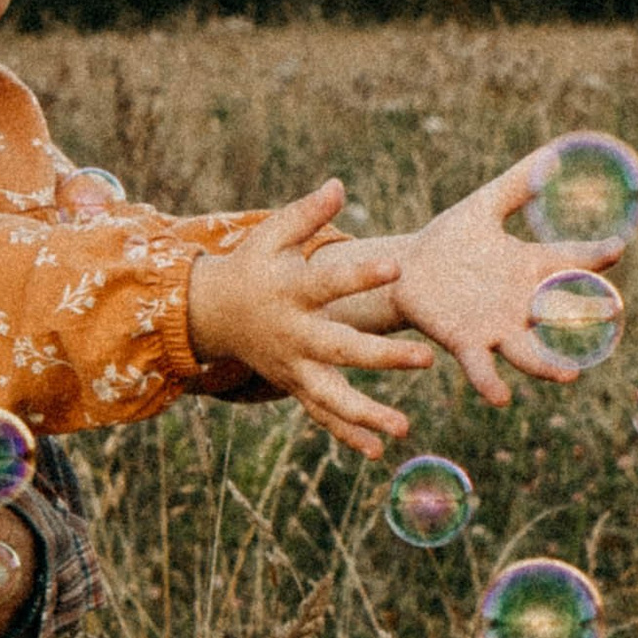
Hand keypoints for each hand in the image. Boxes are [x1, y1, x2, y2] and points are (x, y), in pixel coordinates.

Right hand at [188, 181, 432, 460]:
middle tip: (427, 360)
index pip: (329, 282)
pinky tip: (378, 452)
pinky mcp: (294, 385)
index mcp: (291, 291)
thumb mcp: (272, 234)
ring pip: (331, 396)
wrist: (211, 312)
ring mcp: (293, 366)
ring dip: (367, 414)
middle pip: (341, 349)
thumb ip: (307, 214)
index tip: (397, 267)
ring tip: (404, 428)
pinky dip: (346, 435)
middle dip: (382, 358)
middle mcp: (294, 334)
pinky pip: (321, 416)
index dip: (361, 275)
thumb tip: (339, 185)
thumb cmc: (253, 265)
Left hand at [386, 144, 631, 405]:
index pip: (570, 260)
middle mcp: (520, 303)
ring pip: (530, 353)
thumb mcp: (484, 206)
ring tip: (570, 374)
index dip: (593, 255)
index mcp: (529, 267)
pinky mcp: (465, 343)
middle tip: (610, 313)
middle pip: (561, 314)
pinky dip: (491, 383)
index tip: (616, 247)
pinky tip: (501, 397)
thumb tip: (553, 152)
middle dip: (586, 316)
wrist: (407, 270)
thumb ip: (518, 184)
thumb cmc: (451, 239)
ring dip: (549, 367)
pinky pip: (482, 368)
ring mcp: (496, 328)